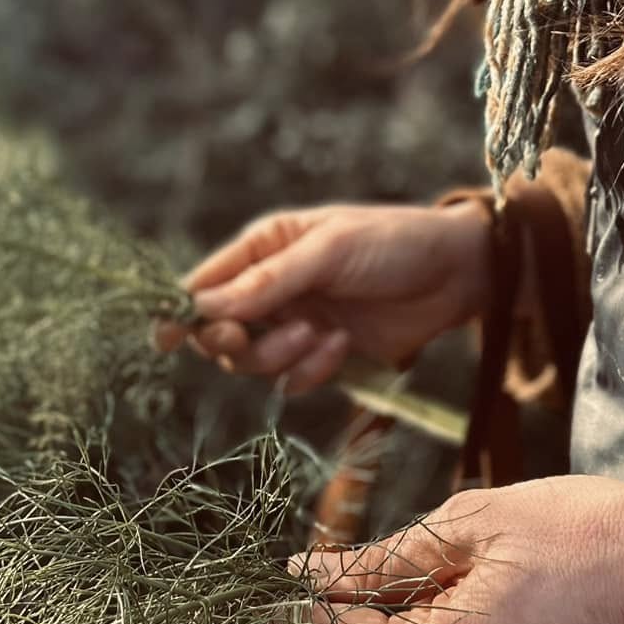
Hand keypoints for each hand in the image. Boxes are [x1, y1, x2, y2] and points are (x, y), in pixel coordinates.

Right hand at [154, 200, 491, 394]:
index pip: (204, 284)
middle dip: (235, 340)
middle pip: (219, 331)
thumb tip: (204, 307)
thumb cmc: (393, 244)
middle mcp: (271, 287)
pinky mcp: (323, 354)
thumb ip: (267, 281)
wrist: (459, 276)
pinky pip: (293, 379)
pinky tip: (343, 346)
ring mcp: (296, 322)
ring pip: (254, 361)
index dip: (179, 312)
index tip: (164, 338)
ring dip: (281, 355)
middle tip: (253, 336)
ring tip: (321, 333)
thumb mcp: (328, 251)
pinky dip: (312, 370)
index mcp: (263, 248)